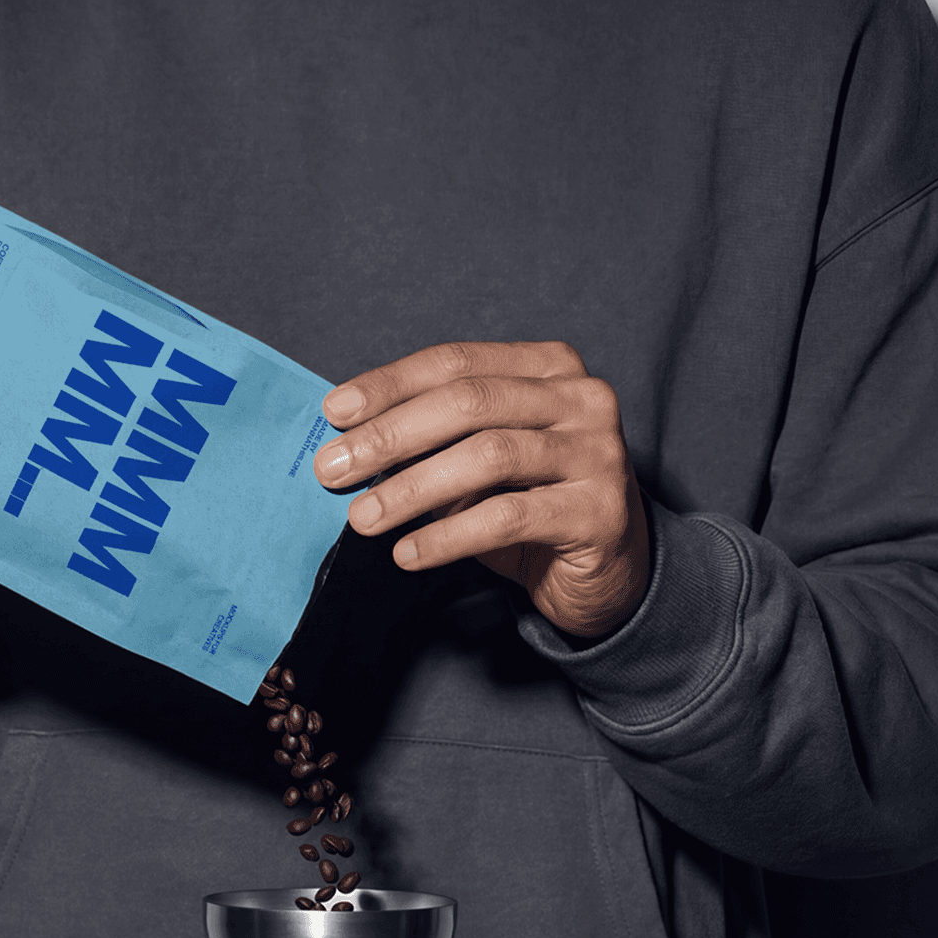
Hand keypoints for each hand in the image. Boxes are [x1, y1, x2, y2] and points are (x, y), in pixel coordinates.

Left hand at [312, 341, 650, 639]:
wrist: (604, 574)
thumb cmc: (530, 506)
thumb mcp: (477, 463)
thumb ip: (431, 441)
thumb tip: (348, 442)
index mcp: (549, 367)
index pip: (457, 363)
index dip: (391, 385)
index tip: (333, 412)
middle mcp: (582, 398)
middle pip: (469, 402)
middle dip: (391, 436)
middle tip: (333, 469)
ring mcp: (598, 452)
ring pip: (489, 456)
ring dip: (413, 488)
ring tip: (363, 518)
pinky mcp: (600, 512)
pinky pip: (509, 517)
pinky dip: (449, 536)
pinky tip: (408, 553)